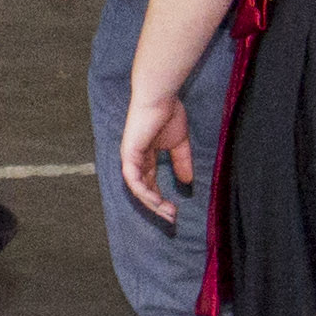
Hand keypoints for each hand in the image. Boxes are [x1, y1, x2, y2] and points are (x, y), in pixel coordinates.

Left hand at [120, 93, 189, 224]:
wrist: (160, 97)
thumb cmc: (168, 113)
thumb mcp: (179, 143)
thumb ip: (181, 162)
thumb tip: (187, 181)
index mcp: (145, 156)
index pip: (150, 183)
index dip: (160, 198)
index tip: (175, 210)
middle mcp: (135, 160)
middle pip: (143, 190)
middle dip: (157, 206)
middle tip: (171, 218)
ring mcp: (130, 158)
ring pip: (138, 189)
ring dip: (152, 203)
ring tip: (167, 213)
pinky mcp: (128, 155)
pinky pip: (134, 180)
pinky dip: (145, 192)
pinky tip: (158, 201)